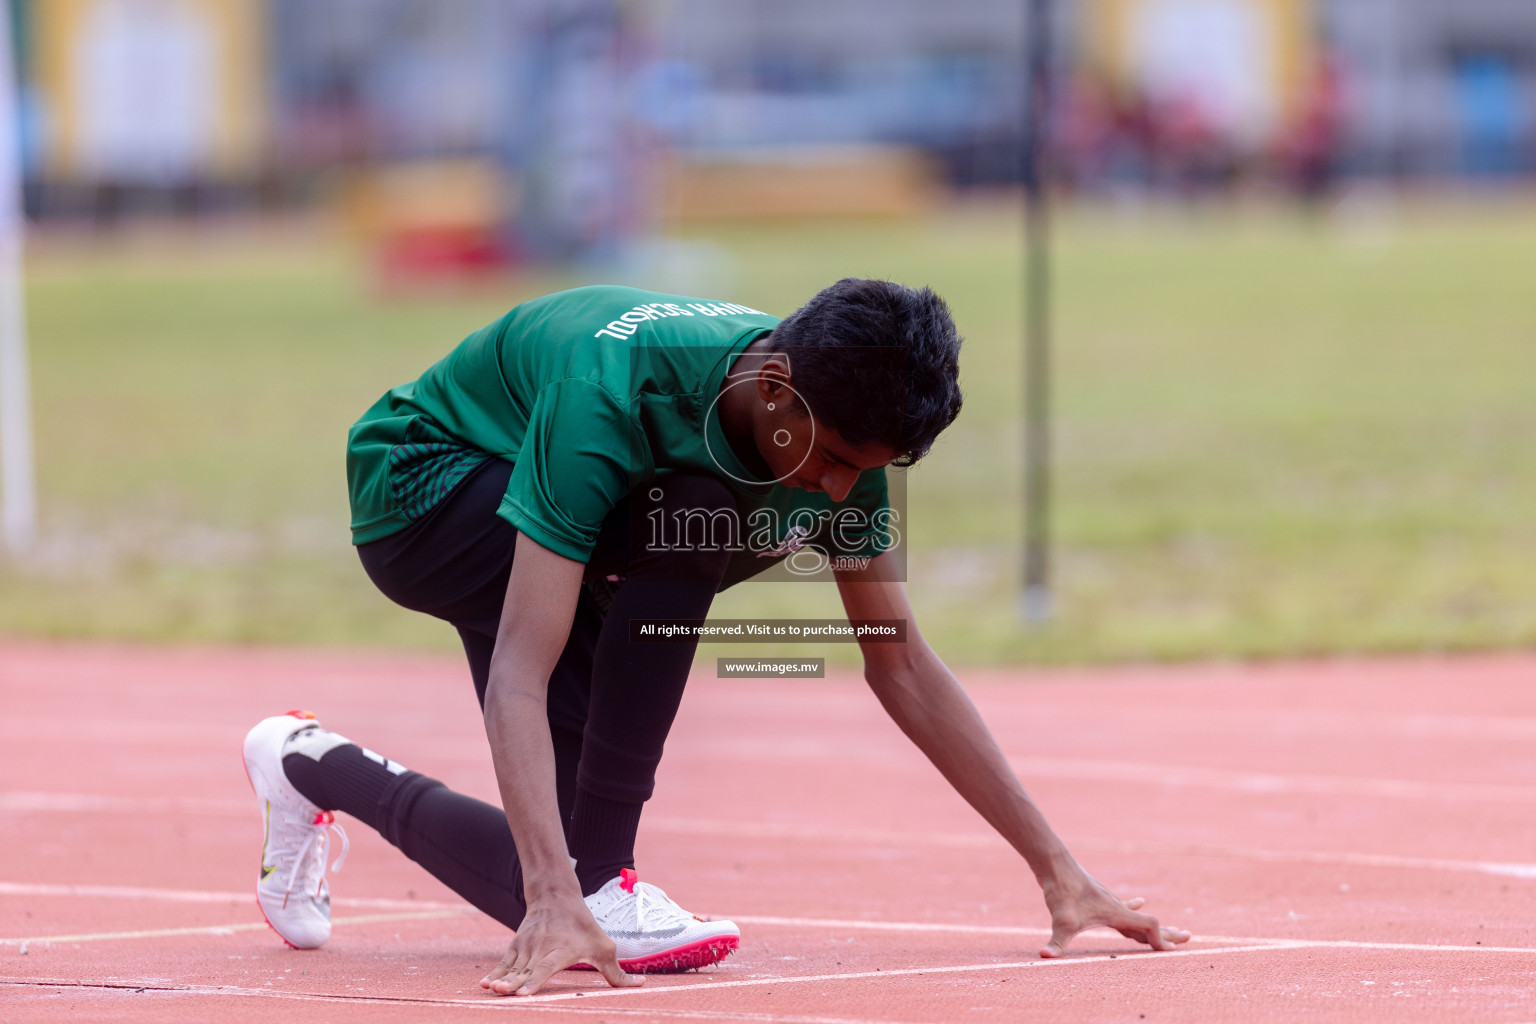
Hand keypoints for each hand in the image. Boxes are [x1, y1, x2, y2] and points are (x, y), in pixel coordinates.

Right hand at [480, 892, 643, 995]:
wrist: (556, 896)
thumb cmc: (583, 925)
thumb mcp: (604, 947)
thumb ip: (617, 972)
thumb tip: (642, 984)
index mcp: (560, 950)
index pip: (544, 968)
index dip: (534, 981)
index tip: (523, 993)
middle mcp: (540, 949)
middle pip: (525, 971)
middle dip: (513, 984)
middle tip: (504, 994)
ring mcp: (525, 948)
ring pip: (512, 968)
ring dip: (501, 981)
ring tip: (491, 991)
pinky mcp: (516, 947)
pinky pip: (504, 964)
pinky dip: (495, 974)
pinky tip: (485, 986)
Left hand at [1039, 864, 1190, 958]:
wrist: (1054, 863)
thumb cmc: (1061, 890)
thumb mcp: (1060, 920)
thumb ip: (1056, 943)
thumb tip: (1044, 957)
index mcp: (1117, 913)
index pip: (1148, 927)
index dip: (1160, 939)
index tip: (1170, 952)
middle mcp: (1117, 907)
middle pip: (1149, 923)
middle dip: (1167, 933)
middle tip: (1188, 939)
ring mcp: (1109, 901)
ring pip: (1137, 916)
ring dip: (1154, 924)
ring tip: (1172, 928)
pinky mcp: (1099, 897)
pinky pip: (1123, 905)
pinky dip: (1133, 908)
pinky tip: (1139, 901)